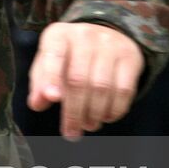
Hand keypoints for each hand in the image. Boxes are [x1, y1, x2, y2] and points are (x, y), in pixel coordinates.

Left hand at [28, 22, 143, 139]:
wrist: (105, 34)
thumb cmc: (68, 56)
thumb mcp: (49, 63)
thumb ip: (40, 83)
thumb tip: (37, 104)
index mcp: (58, 35)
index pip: (54, 56)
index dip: (52, 78)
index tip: (52, 99)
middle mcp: (85, 35)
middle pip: (78, 80)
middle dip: (74, 112)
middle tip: (71, 133)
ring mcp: (110, 45)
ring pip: (102, 87)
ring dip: (94, 114)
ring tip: (88, 125)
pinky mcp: (130, 57)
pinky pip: (124, 89)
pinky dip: (114, 110)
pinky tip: (106, 117)